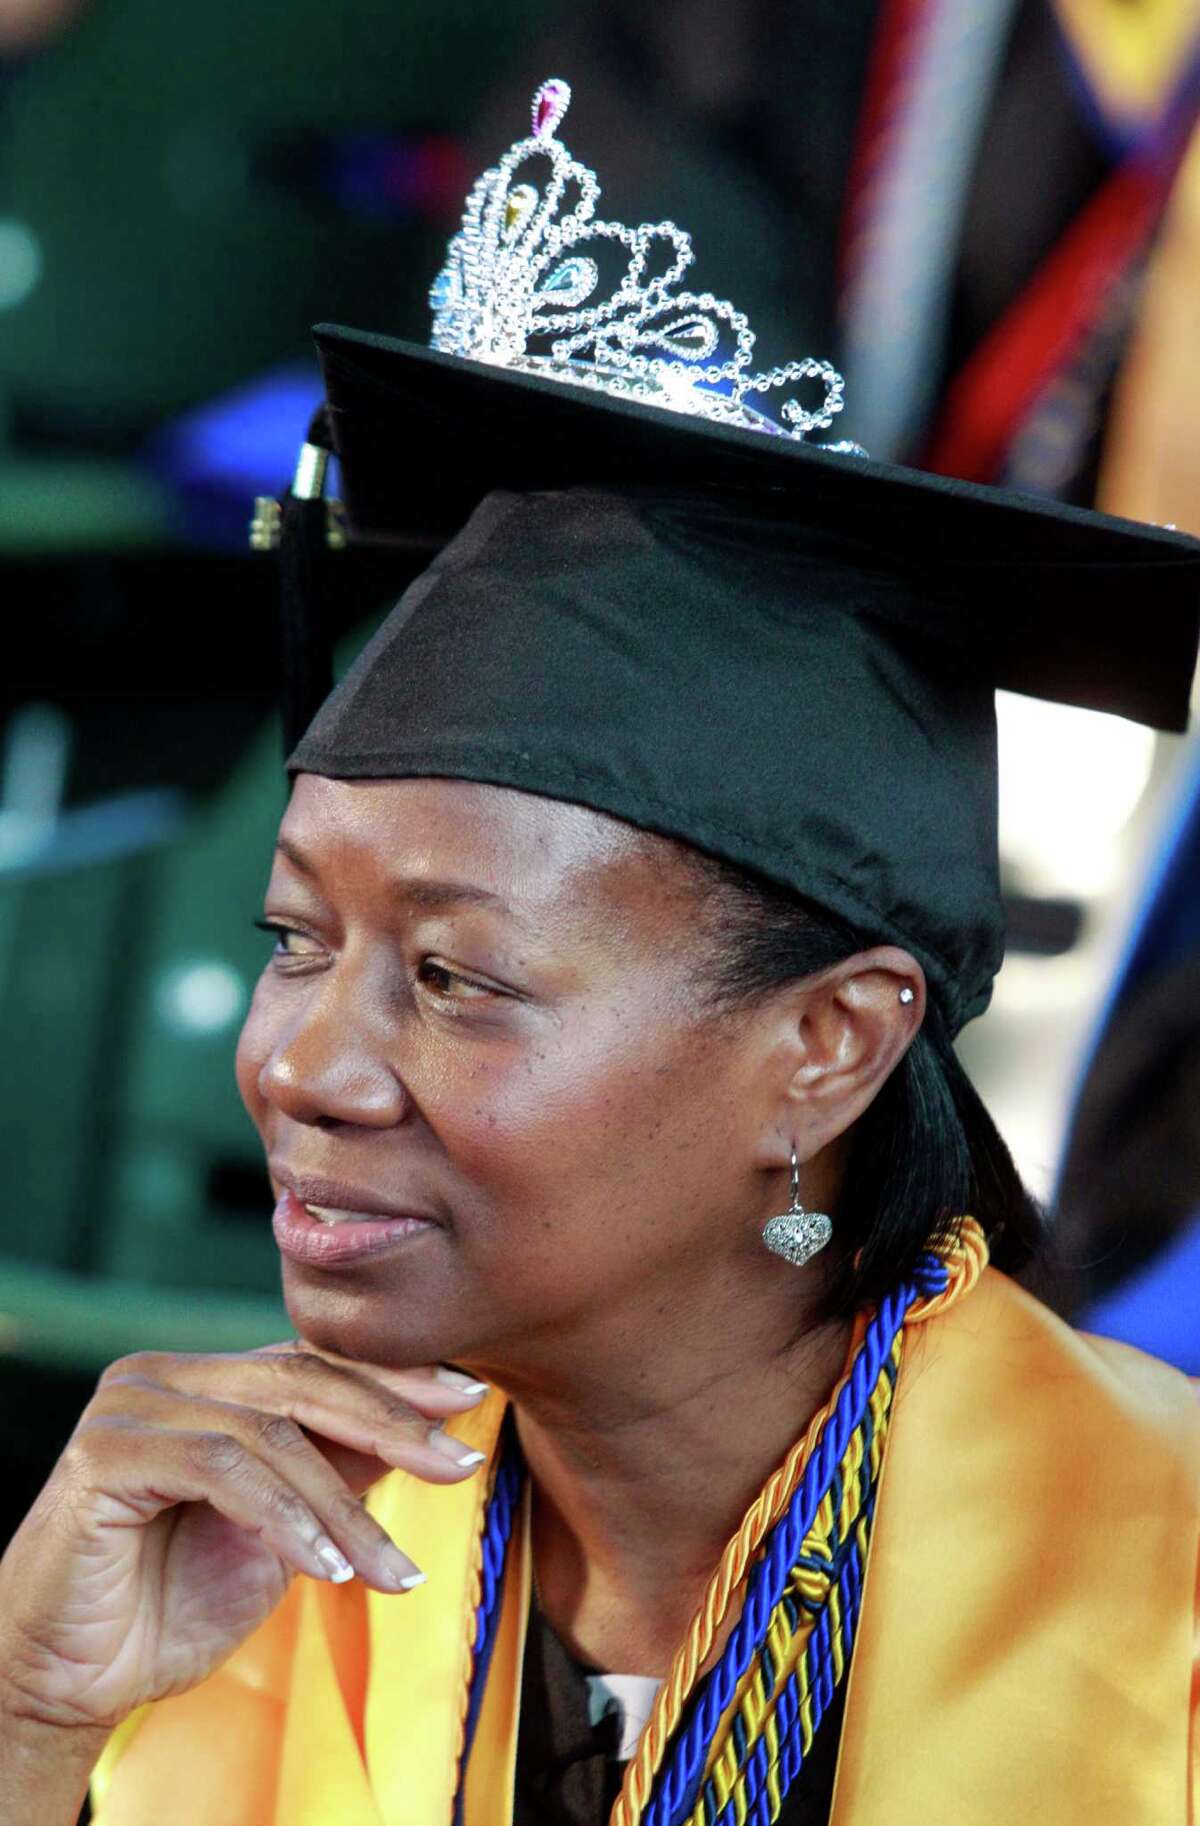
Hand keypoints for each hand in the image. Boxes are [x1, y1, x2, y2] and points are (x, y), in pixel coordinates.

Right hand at [0, 1343, 487, 1735]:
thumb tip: (425, 1426)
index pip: (315, 1363)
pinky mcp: (108, 1451)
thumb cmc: (170, 1604)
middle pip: (302, 1383)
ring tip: (393, 1573)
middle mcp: (166, 1374)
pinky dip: (288, 1520)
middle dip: (393, 1423)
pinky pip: (224, 1470)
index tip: (471, 1402)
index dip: (396, 1381)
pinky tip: (330, 1571)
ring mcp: (132, 1403)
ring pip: (272, 1434)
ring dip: (346, 1509)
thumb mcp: (280, 1534)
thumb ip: (334, 1472)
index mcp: (205, 1381)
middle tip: (460, 1462)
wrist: (68, 1680)